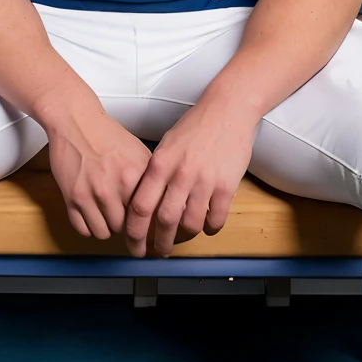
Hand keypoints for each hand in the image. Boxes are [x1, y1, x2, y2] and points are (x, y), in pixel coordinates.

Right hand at [47, 107, 151, 240]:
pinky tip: (93, 216)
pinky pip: (82, 229)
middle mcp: (111, 189)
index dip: (147, 223)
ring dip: (107, 227)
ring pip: (103, 233)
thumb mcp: (140, 154)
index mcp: (133, 178)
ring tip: (108, 215)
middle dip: (125, 225)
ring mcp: (89, 195)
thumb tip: (168, 202)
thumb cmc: (108, 137)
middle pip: (124, 228)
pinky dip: (88, 227)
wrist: (76, 122)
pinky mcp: (71, 198)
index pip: (146, 217)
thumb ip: (153, 180)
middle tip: (124, 215)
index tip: (147, 227)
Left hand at [124, 100, 255, 257]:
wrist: (227, 110)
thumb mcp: (165, 146)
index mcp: (160, 164)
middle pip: (164, 221)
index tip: (133, 243)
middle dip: (160, 243)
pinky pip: (216, 218)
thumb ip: (155, 173)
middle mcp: (180, 174)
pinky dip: (211, 228)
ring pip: (191, 223)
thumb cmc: (194, 127)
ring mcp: (204, 181)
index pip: (140, 207)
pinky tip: (208, 227)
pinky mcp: (227, 185)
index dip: (134, 231)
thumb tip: (143, 201)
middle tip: (159, 252)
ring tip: (183, 239)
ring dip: (186, 237)